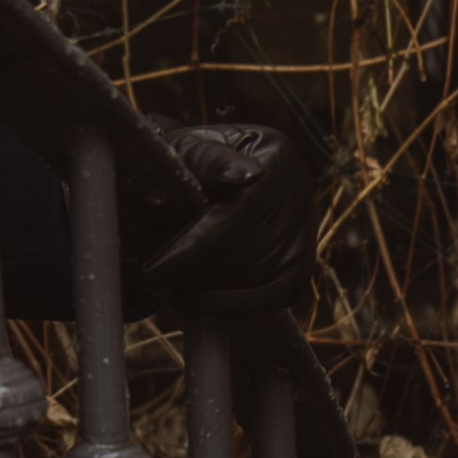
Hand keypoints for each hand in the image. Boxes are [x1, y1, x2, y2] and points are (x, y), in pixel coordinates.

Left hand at [137, 119, 320, 315]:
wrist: (197, 182)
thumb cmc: (181, 165)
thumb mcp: (183, 153)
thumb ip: (207, 162)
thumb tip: (249, 178)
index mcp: (273, 152)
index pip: (240, 211)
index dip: (194, 246)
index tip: (151, 272)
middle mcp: (299, 186)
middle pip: (253, 247)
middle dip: (200, 273)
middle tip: (152, 284)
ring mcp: (306, 223)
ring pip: (266, 275)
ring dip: (215, 292)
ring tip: (172, 288)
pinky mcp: (304, 257)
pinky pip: (281, 293)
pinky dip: (239, 304)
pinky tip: (200, 301)